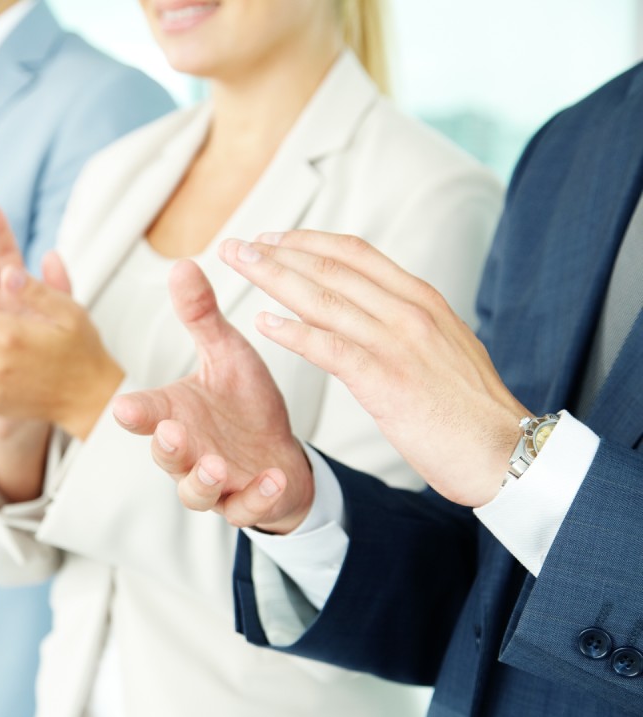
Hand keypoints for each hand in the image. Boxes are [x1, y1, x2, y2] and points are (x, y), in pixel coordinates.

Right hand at [112, 259, 313, 532]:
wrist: (281, 452)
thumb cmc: (244, 404)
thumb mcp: (226, 354)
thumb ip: (201, 316)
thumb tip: (183, 265)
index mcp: (175, 413)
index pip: (145, 414)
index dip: (134, 412)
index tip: (124, 407)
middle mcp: (188, 451)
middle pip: (165, 456)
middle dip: (167, 447)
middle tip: (171, 432)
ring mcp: (215, 481)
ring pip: (195, 491)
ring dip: (201, 479)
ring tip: (216, 464)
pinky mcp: (245, 501)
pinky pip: (245, 508)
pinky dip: (256, 497)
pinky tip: (272, 477)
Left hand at [217, 231, 527, 506]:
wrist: (505, 453)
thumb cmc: (470, 410)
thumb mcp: (443, 349)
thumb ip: (407, 325)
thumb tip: (377, 312)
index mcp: (423, 300)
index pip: (356, 254)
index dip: (309, 241)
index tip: (273, 238)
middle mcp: (410, 312)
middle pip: (331, 268)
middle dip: (278, 252)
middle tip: (236, 246)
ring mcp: (399, 343)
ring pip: (324, 299)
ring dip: (274, 278)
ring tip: (239, 267)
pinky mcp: (387, 380)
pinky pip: (330, 348)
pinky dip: (294, 332)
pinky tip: (263, 324)